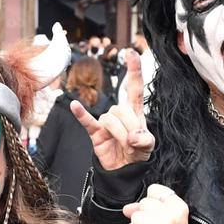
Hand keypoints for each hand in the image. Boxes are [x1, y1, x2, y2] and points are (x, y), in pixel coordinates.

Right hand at [70, 49, 154, 170]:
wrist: (123, 170)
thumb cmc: (137, 153)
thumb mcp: (148, 146)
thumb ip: (144, 140)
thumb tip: (132, 137)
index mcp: (135, 111)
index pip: (134, 87)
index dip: (134, 70)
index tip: (132, 53)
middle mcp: (120, 113)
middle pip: (121, 109)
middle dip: (129, 127)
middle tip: (133, 144)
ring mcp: (106, 121)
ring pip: (109, 119)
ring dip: (118, 133)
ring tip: (124, 147)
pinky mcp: (95, 132)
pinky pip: (87, 121)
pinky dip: (81, 114)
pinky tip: (75, 105)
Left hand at [123, 184, 192, 223]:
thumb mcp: (170, 223)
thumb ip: (151, 208)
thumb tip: (128, 208)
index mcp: (179, 208)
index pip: (155, 190)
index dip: (152, 202)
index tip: (158, 215)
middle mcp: (169, 216)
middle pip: (143, 203)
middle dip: (145, 216)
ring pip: (135, 216)